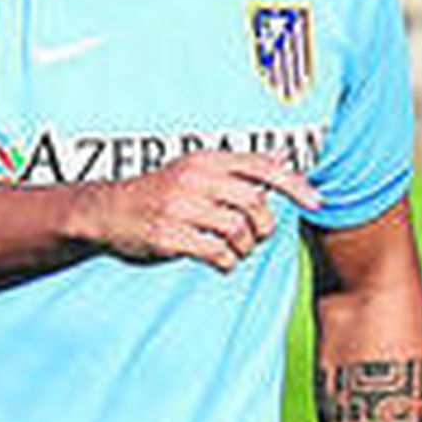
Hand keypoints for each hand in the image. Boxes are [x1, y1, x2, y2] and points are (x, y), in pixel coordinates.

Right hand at [76, 151, 318, 272]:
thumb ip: (236, 169)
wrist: (106, 211)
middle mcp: (193, 180)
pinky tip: (220, 262)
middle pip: (254, 204)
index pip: (261, 166)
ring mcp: (179, 208)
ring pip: (237, 231)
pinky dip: (226, 262)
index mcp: (204, 161)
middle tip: (254, 238)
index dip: (294, 184)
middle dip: (263, 227)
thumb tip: (283, 159)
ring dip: (243, 248)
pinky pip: (216, 252)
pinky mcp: (168, 236)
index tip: (315, 201)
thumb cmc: (157, 193)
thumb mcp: (194, 170)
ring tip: (233, 251)